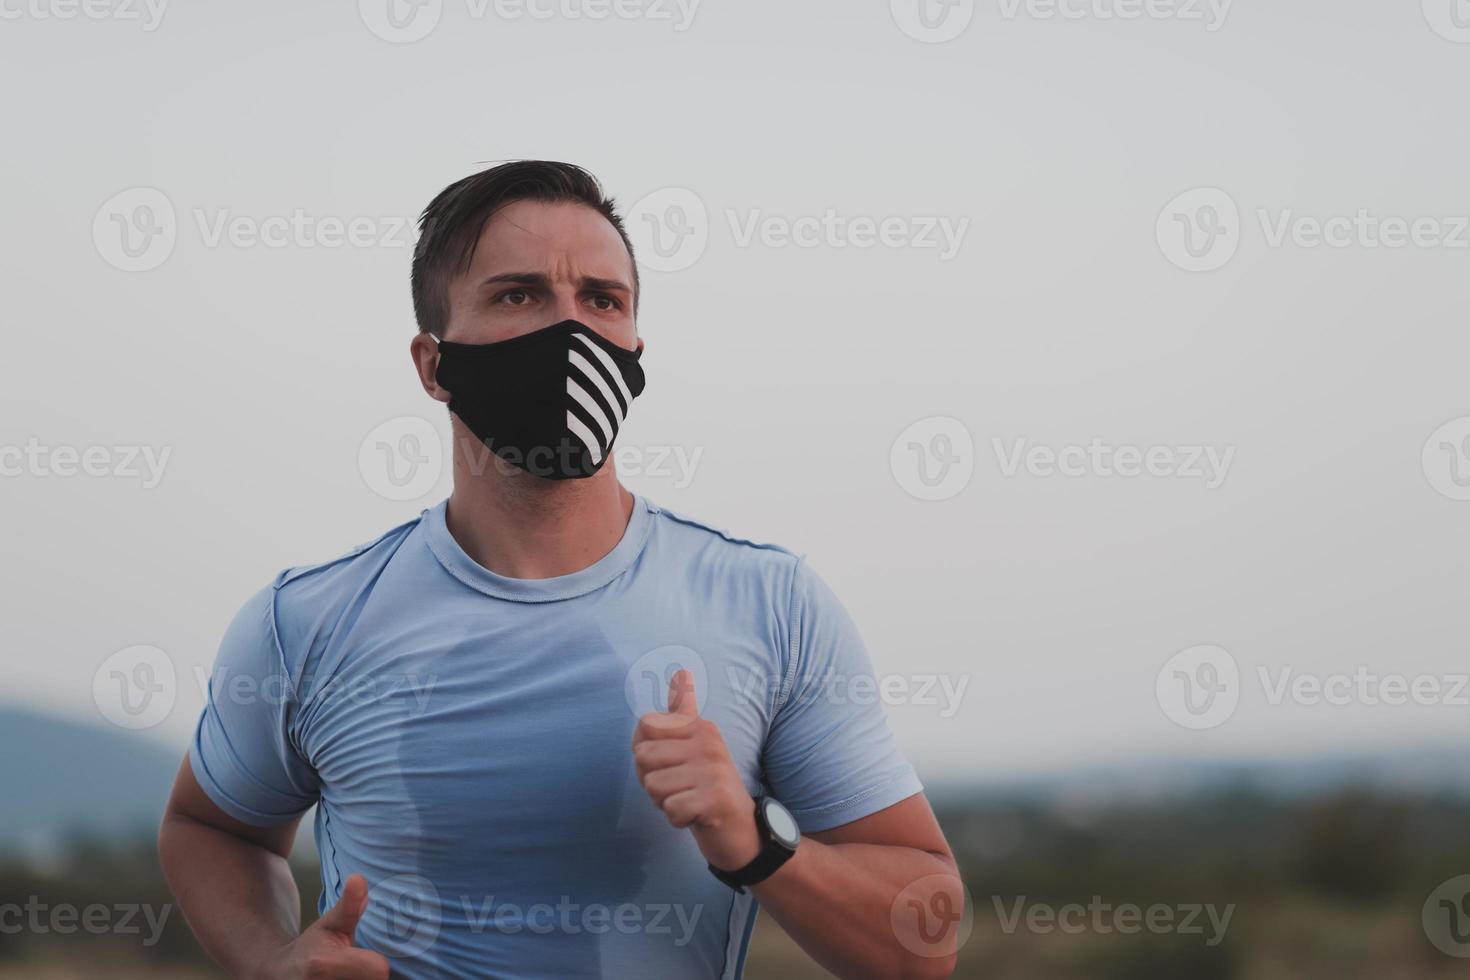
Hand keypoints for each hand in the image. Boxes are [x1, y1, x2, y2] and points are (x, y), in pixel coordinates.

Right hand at [250, 874, 390, 979]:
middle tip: (352, 970)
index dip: (376, 965)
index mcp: (325, 964)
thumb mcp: (330, 924)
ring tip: (346, 976)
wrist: (279, 975)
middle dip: (366, 976)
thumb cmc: (312, 947)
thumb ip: (349, 905)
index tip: (364, 960)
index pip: (379, 970)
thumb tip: (359, 878)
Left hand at [633, 669, 761, 871]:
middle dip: (653, 781)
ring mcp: (713, 770)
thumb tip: (681, 671)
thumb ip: (683, 712)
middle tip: (680, 789)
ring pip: (653, 785)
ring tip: (689, 801)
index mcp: (700, 727)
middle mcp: (708, 742)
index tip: (670, 766)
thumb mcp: (695, 747)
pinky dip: (678, 819)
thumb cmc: (707, 787)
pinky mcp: (715, 799)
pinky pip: (670, 808)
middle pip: (643, 757)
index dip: (646, 753)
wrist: (741, 830)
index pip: (645, 726)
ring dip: (665, 802)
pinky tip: (696, 817)